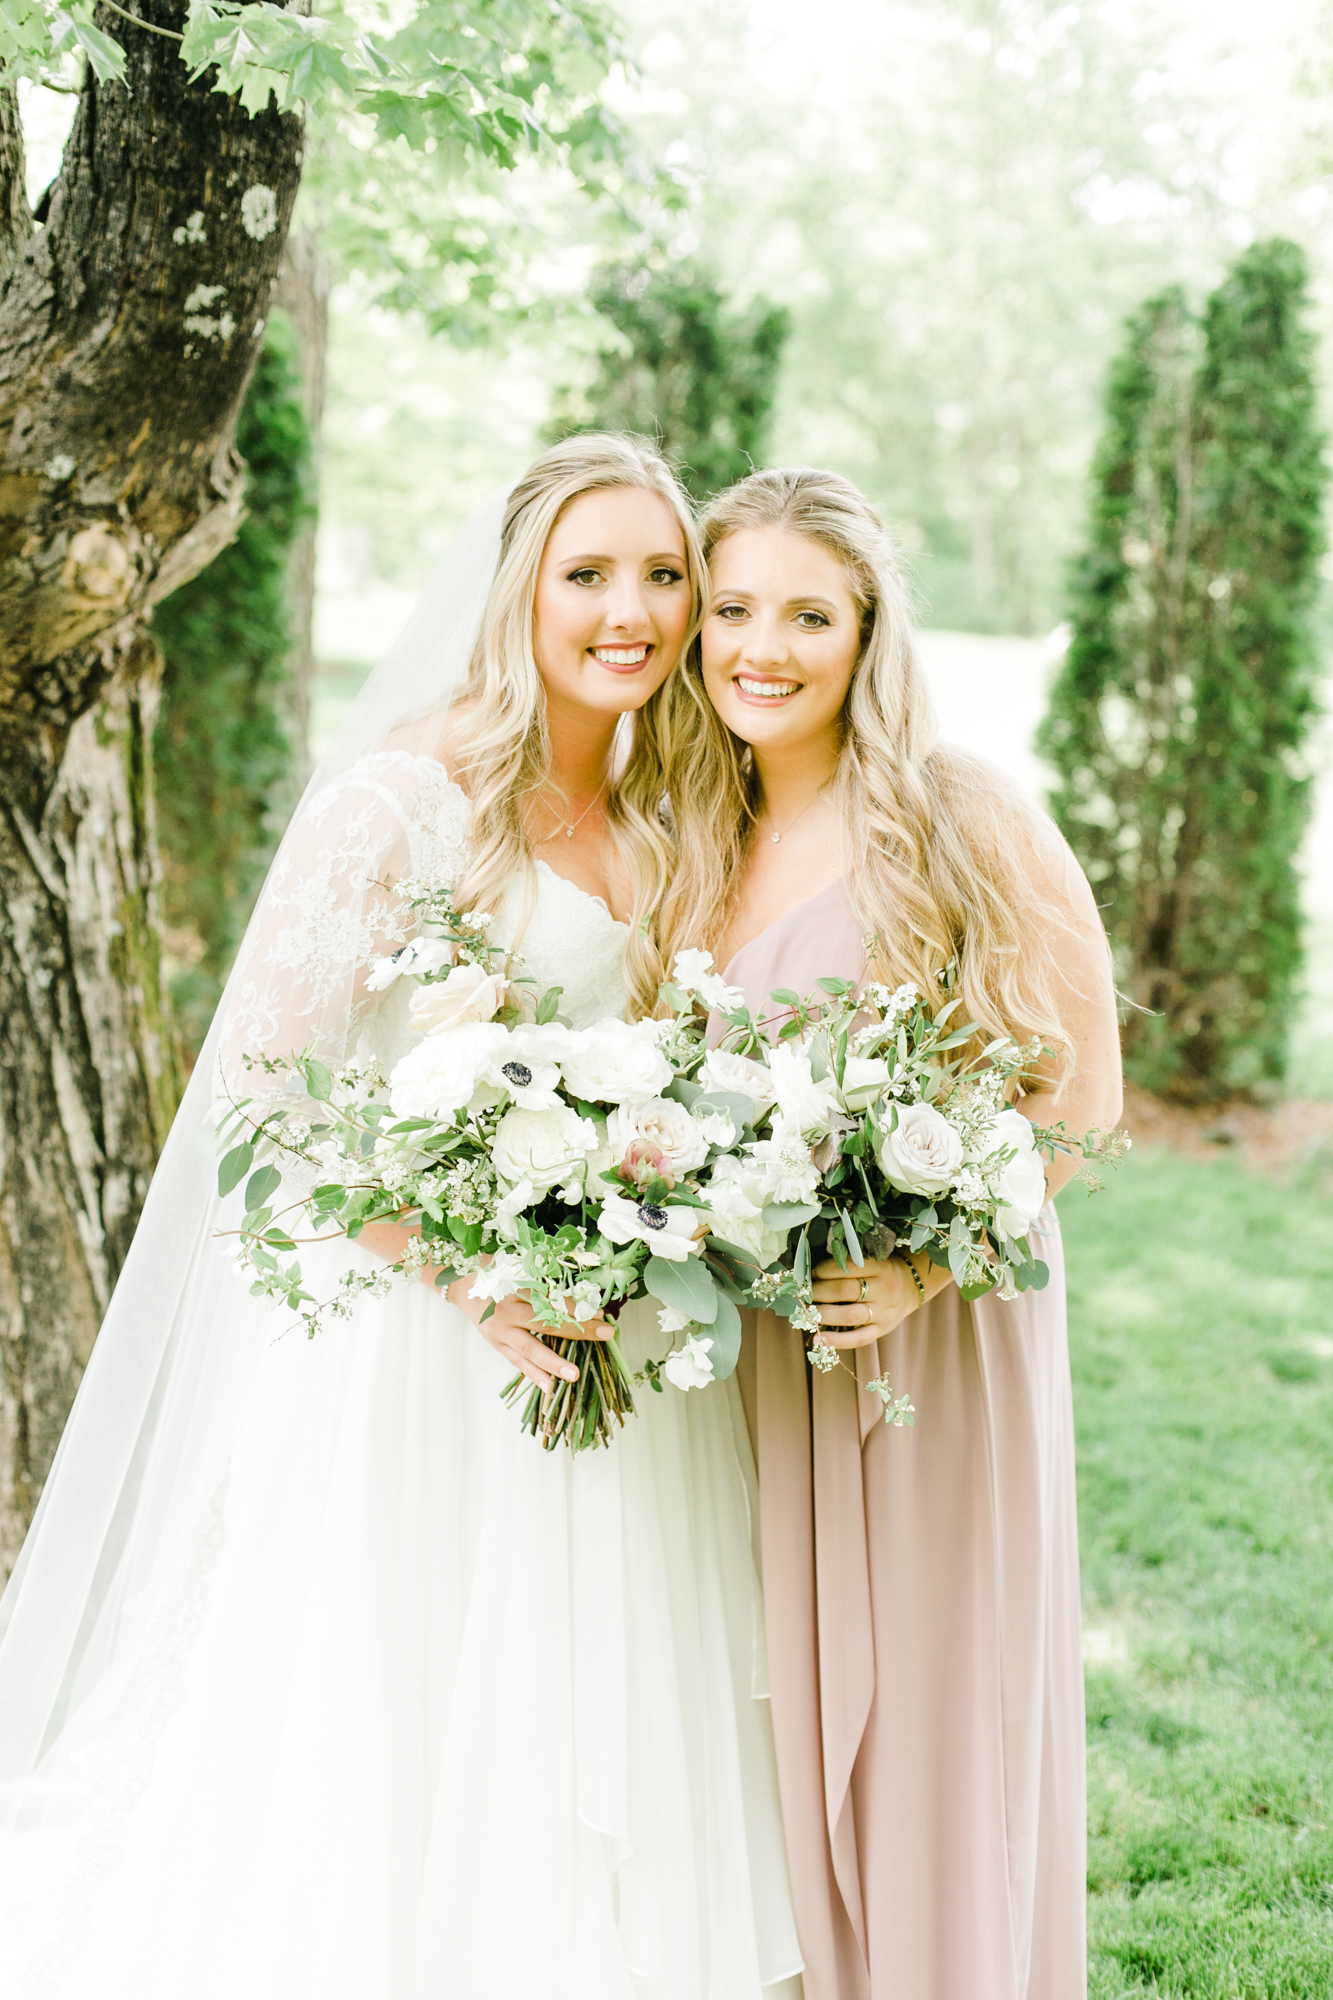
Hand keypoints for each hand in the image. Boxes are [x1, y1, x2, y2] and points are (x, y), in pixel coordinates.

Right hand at [446, 1277, 611, 1391]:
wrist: (462, 1285)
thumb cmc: (495, 1273)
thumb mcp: (519, 1270)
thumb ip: (545, 1282)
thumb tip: (581, 1296)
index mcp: (517, 1289)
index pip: (554, 1300)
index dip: (578, 1307)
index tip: (601, 1312)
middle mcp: (509, 1311)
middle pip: (547, 1323)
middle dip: (579, 1330)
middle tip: (605, 1334)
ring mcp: (501, 1331)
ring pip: (531, 1350)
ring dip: (554, 1364)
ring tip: (575, 1375)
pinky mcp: (497, 1345)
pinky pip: (517, 1362)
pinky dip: (533, 1375)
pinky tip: (549, 1387)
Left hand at [811, 1254, 926, 1348]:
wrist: (912, 1287)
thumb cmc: (883, 1271)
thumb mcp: (873, 1260)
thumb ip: (849, 1264)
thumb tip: (812, 1273)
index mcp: (880, 1267)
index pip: (847, 1267)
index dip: (824, 1270)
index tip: (811, 1274)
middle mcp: (884, 1289)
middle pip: (845, 1291)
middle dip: (819, 1292)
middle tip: (804, 1293)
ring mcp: (884, 1312)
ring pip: (849, 1315)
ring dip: (823, 1314)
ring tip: (807, 1313)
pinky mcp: (882, 1330)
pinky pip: (859, 1338)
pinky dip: (837, 1341)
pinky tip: (818, 1339)